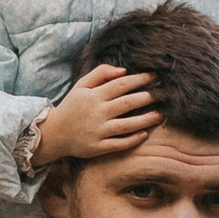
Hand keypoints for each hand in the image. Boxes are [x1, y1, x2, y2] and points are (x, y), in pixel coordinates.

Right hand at [28, 65, 156, 171]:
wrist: (54, 133)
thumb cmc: (73, 106)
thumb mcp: (81, 85)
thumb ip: (100, 73)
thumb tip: (124, 70)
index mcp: (94, 96)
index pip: (121, 84)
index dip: (139, 79)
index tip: (154, 76)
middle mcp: (97, 113)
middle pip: (127, 103)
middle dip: (148, 97)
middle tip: (163, 94)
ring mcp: (98, 131)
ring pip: (127, 125)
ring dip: (146, 119)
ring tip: (160, 114)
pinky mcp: (98, 147)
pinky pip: (119, 144)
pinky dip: (133, 139)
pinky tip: (145, 134)